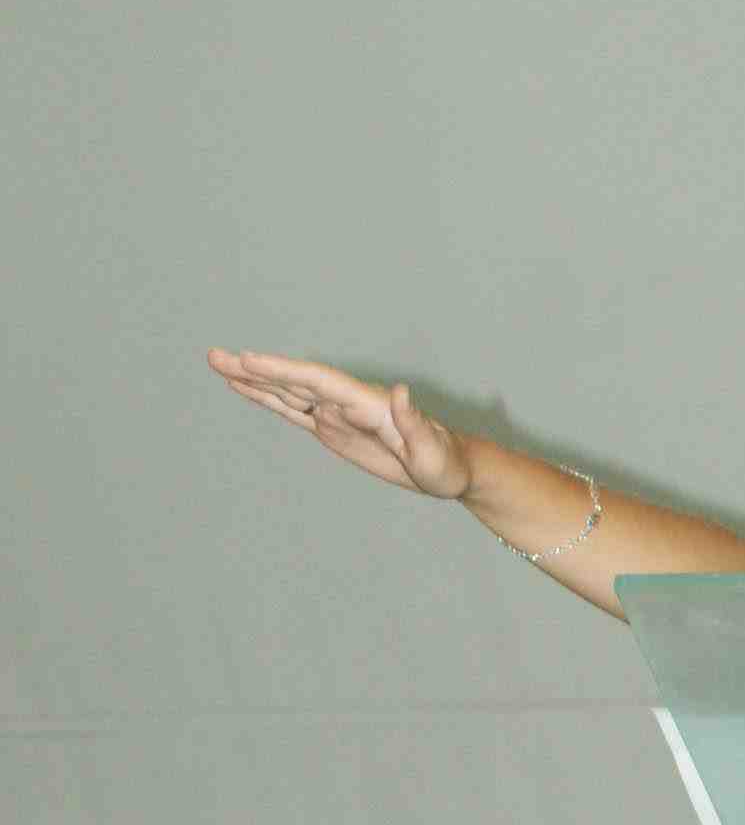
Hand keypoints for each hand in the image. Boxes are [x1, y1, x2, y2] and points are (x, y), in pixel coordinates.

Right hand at [206, 351, 473, 500]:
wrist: (449, 468)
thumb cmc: (444, 462)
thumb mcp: (432, 450)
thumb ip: (414, 421)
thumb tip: (400, 391)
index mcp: (367, 403)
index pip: (318, 381)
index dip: (283, 371)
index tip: (250, 361)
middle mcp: (347, 402)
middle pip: (294, 381)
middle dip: (255, 370)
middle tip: (215, 356)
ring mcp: (336, 414)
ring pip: (288, 393)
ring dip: (253, 381)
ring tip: (218, 366)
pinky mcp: (332, 429)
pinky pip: (294, 412)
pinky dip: (269, 401)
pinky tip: (246, 390)